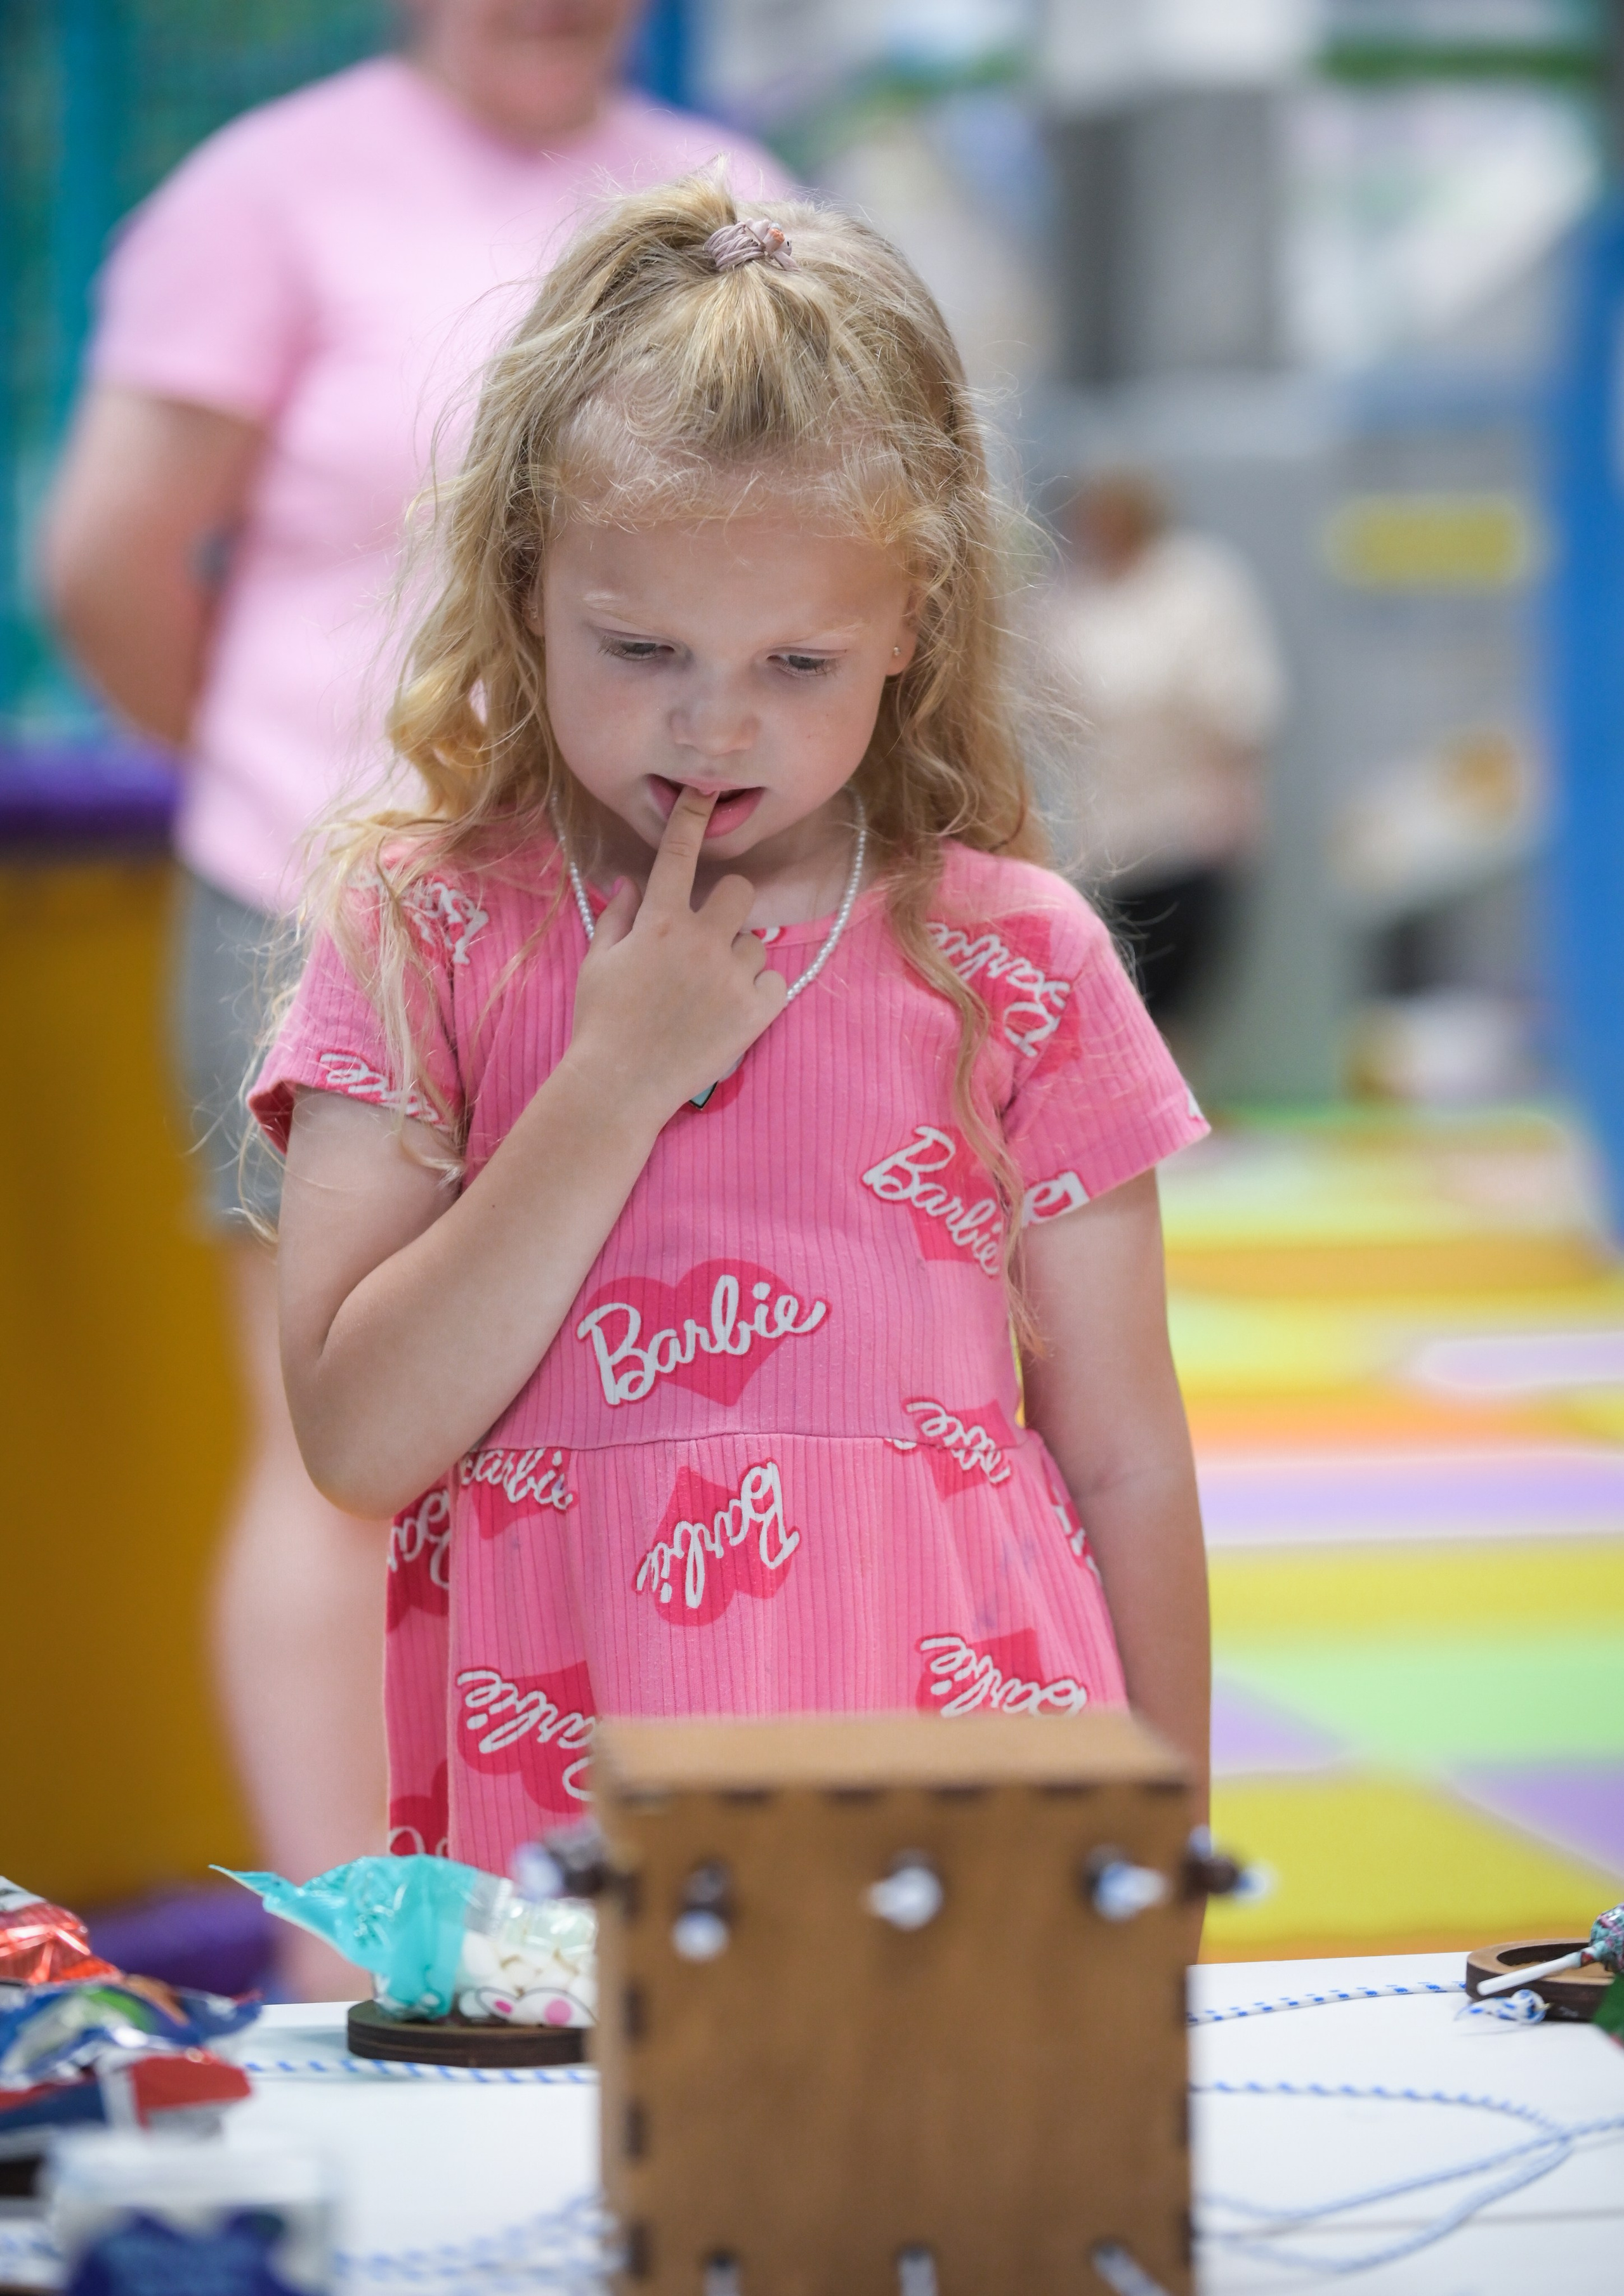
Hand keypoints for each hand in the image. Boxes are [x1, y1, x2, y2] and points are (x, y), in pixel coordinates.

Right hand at [567, 788, 788, 1119]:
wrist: (619, 1086)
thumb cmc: (601, 1023)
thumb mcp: (598, 963)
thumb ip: (618, 916)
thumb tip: (632, 881)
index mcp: (658, 923)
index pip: (679, 855)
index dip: (692, 820)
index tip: (704, 796)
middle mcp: (700, 941)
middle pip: (740, 891)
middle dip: (728, 907)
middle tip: (709, 937)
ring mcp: (731, 976)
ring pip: (756, 943)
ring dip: (739, 959)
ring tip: (709, 993)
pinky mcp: (756, 1012)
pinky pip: (774, 983)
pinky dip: (758, 994)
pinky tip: (730, 1013)